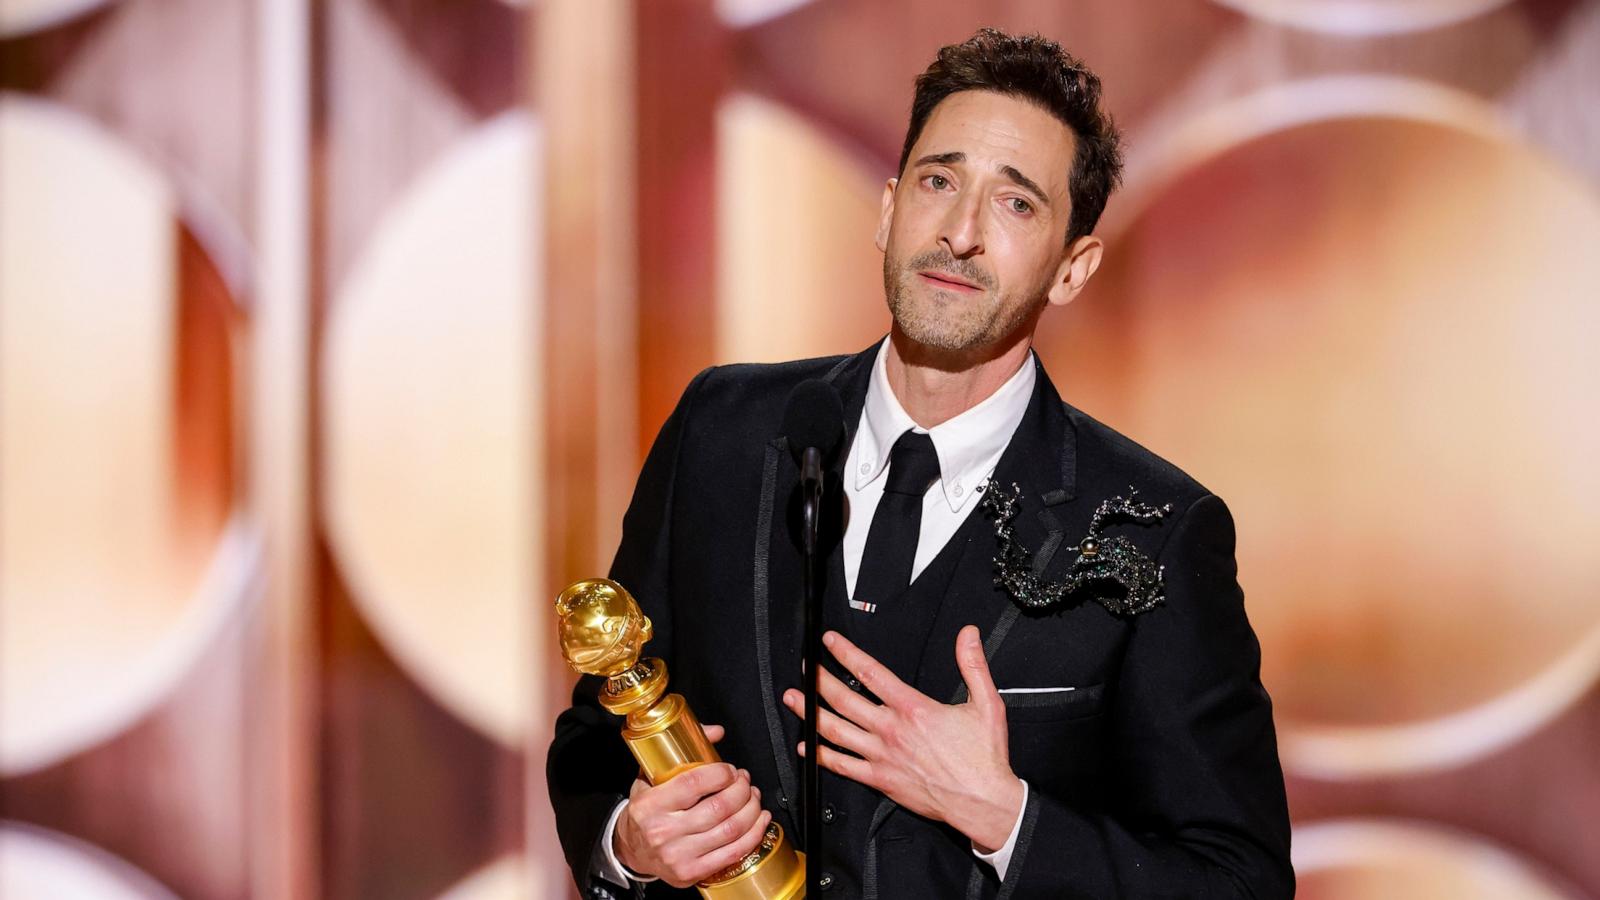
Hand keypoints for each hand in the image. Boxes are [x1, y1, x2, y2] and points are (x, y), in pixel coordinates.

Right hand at [613, 724, 772, 886]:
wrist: (631, 849)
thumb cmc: (645, 811)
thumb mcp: (650, 777)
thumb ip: (681, 751)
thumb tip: (715, 732)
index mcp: (650, 805)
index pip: (693, 783)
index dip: (721, 773)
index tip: (730, 770)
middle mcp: (662, 832)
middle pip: (719, 807)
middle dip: (742, 789)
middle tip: (745, 781)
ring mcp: (678, 855)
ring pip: (731, 829)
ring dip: (751, 809)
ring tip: (753, 797)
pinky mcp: (691, 873)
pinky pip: (733, 853)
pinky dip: (753, 834)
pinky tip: (759, 820)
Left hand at [782, 627, 1023, 851]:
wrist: (982, 802)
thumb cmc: (983, 758)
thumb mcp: (987, 703)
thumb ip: (973, 665)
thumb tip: (967, 635)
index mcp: (913, 709)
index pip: (870, 673)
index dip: (845, 653)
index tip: (830, 642)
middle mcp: (892, 730)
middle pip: (844, 699)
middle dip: (819, 680)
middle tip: (806, 667)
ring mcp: (882, 756)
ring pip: (836, 730)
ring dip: (810, 713)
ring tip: (793, 700)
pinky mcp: (880, 779)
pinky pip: (842, 766)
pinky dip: (821, 755)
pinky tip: (807, 747)